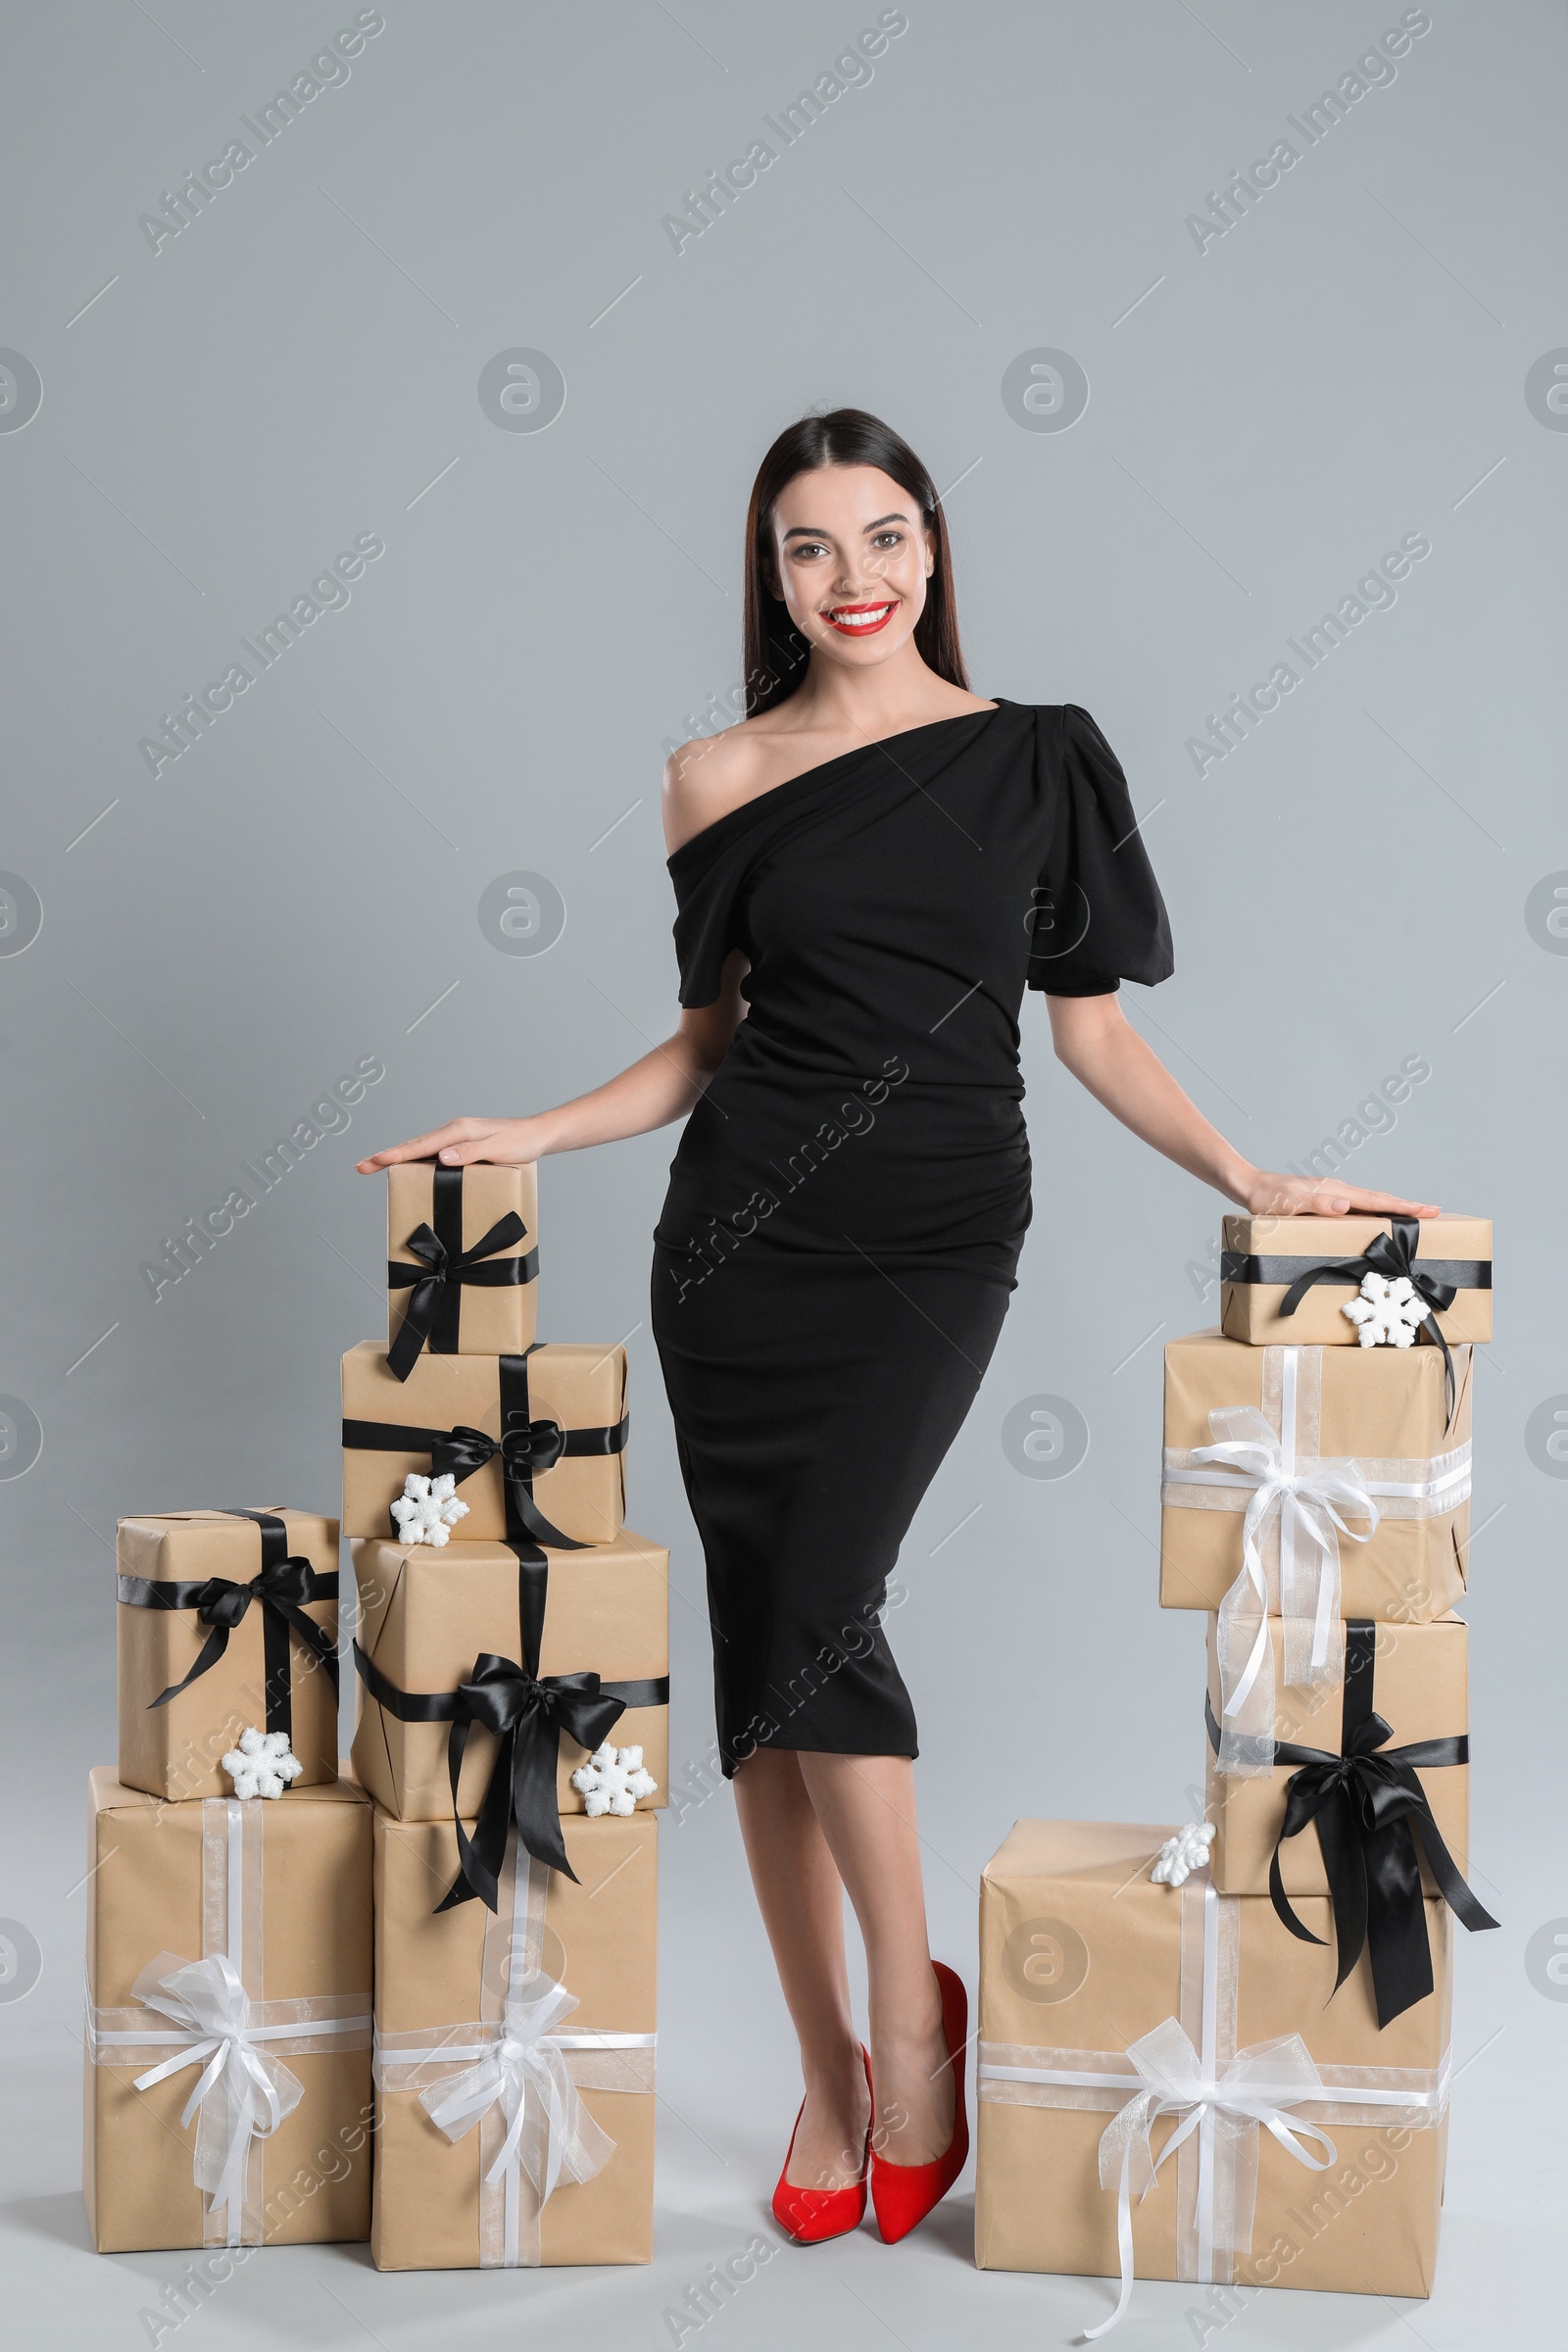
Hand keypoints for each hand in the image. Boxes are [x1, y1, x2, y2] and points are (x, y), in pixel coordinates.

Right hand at [355, 1117, 543, 1172]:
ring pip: (420, 1148)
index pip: (420, 1146)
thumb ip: (469, 1153)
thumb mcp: (497, 1150)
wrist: (537, 1135)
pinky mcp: (462, 1144)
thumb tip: (441, 1158)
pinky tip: (409, 1166)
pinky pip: (432, 1151)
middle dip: (386, 1156)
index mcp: (458, 1131)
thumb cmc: (521, 1143)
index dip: (395, 1155)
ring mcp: (457, 1136)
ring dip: (398, 1157)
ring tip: (376, 1166)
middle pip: (413, 1145)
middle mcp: (454, 1131)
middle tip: (361, 1166)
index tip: (374, 1161)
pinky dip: (415, 1158)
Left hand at [1236, 1170, 1438, 1217]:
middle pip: (1380, 1198)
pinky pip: (1357, 1205)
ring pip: (1370, 1201)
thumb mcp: (1288, 1204)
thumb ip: (1316, 1205)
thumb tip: (1345, 1204)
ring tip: (1414, 1215)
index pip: (1376, 1200)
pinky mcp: (1324, 1199)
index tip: (1429, 1210)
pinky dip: (1374, 1209)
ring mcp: (1332, 1193)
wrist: (1248, 1186)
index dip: (1404, 1207)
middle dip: (1407, 1206)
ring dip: (1393, 1207)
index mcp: (1335, 1191)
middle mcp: (1337, 1190)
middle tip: (1434, 1212)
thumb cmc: (1266, 1199)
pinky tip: (1375, 1216)